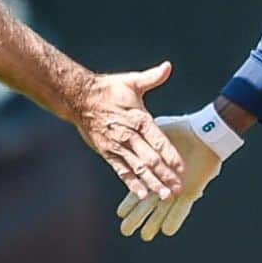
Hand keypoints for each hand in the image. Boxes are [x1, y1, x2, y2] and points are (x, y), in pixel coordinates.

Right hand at [73, 62, 184, 201]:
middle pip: (150, 159)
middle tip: (178, 188)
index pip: (158, 140)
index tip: (182, 168)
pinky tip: (142, 194)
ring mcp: (117, 147)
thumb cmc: (109, 89)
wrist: (79, 98)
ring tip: (164, 196)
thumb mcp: (132, 81)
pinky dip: (132, 183)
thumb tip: (167, 67)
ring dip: (152, 183)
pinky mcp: (107, 153)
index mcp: (138, 119)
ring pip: (138, 169)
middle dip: (165, 175)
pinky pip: (122, 171)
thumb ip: (152, 77)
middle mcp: (128, 136)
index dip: (170, 155)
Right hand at [116, 108, 238, 239]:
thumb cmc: (183, 130)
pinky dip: (175, 219)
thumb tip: (133, 150)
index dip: (129, 201)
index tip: (120, 213)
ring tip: (144, 236)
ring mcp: (178, 188)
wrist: (204, 133)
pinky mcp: (192, 190)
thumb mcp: (159, 136)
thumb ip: (148, 146)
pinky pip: (183, 208)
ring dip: (153, 222)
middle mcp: (166, 182)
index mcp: (155, 170)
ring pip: (163, 209)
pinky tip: (166, 231)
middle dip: (137, 217)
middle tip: (125, 231)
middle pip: (148, 203)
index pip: (139, 188)